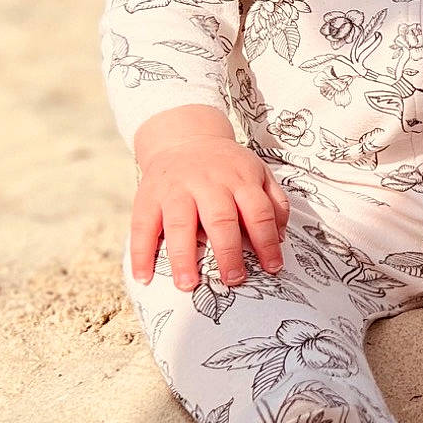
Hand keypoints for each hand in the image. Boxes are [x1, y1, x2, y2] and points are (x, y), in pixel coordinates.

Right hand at [130, 119, 290, 290]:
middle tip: (234, 280)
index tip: (272, 268)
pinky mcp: (148, 197)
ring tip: (188, 284)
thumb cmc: (227, 167)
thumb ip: (274, 202)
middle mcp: (207, 183)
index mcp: (239, 179)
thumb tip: (281, 237)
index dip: (267, 241)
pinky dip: (141, 254)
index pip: (258, 212)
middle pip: (220, 219)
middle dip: (228, 252)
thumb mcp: (257, 173)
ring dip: (183, 257)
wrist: (184, 138)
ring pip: (180, 224)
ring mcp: (175, 190)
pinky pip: (142, 226)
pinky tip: (144, 277)